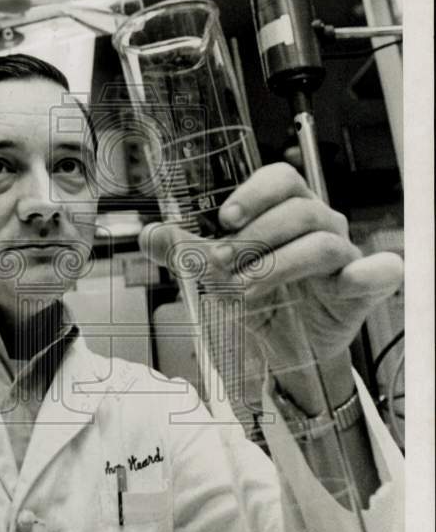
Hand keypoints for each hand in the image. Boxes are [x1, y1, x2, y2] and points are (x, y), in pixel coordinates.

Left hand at [141, 163, 402, 413]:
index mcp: (287, 211)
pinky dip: (369, 272)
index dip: (254, 193)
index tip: (225, 218)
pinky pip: (380, 271)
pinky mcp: (362, 289)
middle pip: (298, 209)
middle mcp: (320, 225)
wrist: (284, 351)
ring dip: (278, 263)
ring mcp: (344, 255)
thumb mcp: (215, 276)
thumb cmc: (258, 301)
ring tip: (245, 288)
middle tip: (221, 262)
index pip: (280, 179)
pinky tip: (348, 281)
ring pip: (320, 242)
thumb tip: (150, 235)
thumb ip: (184, 254)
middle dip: (255, 235)